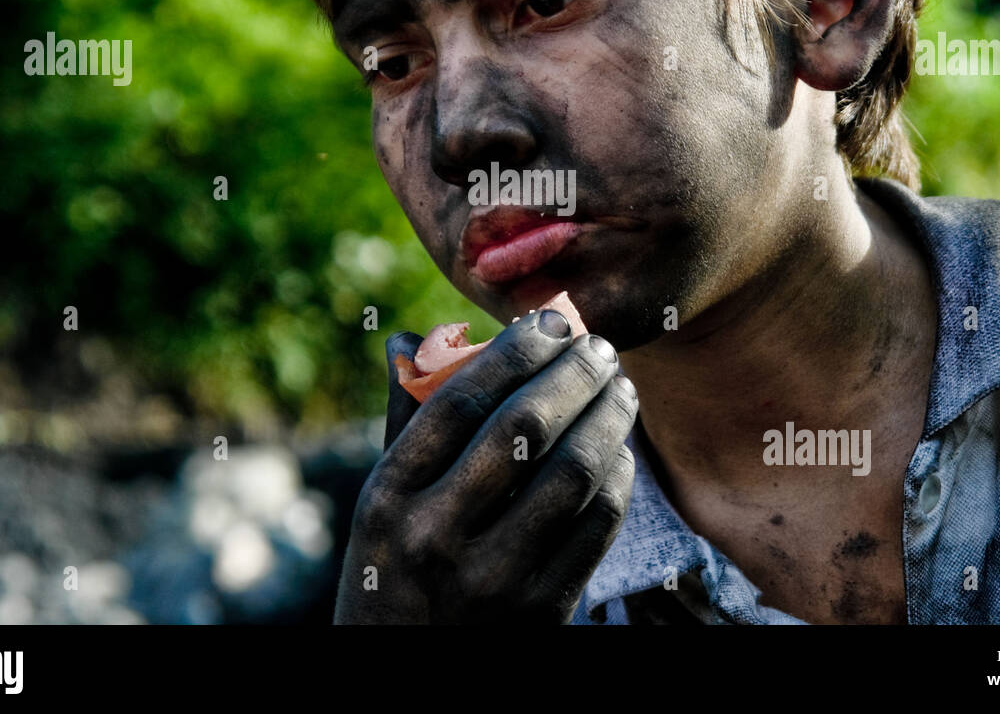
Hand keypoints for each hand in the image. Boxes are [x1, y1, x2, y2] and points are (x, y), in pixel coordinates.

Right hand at [333, 308, 637, 623]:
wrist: (401, 679)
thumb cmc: (392, 577)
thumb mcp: (378, 507)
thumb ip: (400, 423)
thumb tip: (408, 338)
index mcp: (387, 497)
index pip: (459, 401)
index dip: (514, 351)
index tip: (550, 322)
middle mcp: (434, 536)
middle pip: (524, 427)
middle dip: (574, 374)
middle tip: (600, 348)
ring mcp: (489, 579)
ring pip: (572, 472)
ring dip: (608, 418)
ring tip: (621, 389)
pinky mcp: (539, 614)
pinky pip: (595, 527)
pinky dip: (617, 478)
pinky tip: (620, 452)